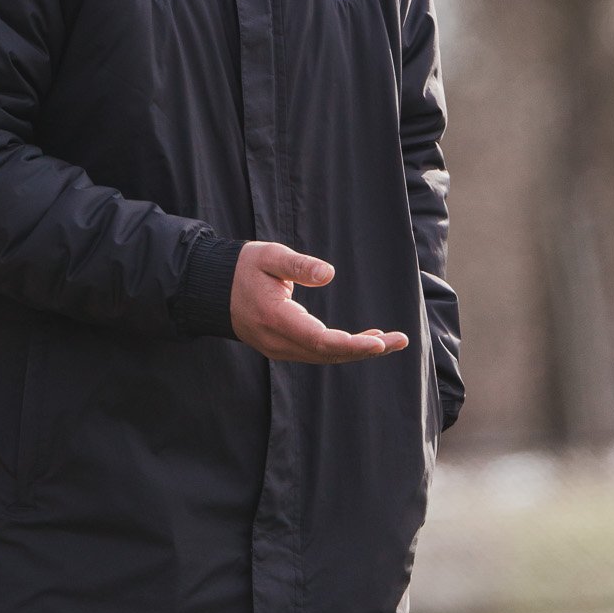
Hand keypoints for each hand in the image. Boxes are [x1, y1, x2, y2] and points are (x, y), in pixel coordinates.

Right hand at [230, 243, 407, 363]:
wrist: (213, 287)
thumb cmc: (243, 267)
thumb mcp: (269, 256)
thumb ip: (299, 265)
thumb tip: (329, 273)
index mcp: (276, 319)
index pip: (320, 340)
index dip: (353, 344)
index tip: (381, 343)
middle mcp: (278, 341)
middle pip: (328, 354)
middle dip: (366, 350)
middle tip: (400, 340)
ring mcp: (279, 348)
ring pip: (324, 356)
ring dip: (357, 351)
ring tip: (389, 340)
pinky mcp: (282, 347)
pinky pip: (317, 353)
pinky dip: (342, 348)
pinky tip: (363, 340)